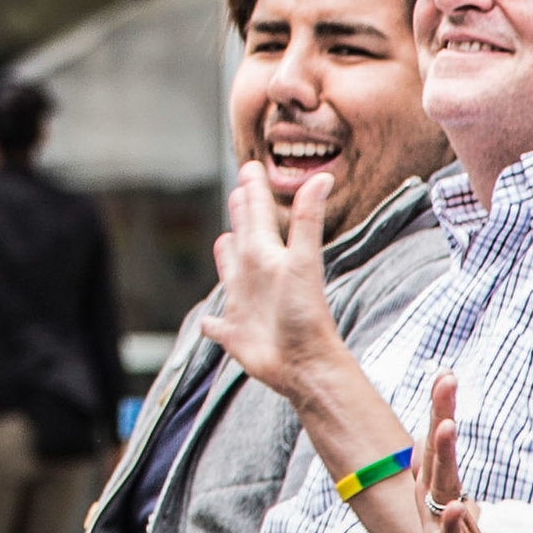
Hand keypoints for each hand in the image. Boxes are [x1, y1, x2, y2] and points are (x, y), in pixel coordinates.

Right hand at [201, 162, 344, 404]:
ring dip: (225, 258)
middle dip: (241, 215)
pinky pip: (218, 326)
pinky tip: (208, 323)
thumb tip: (324, 178)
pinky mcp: (235, 335)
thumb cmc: (305, 314)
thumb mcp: (303, 261)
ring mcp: (246, 306)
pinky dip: (211, 324)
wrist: (305, 365)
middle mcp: (256, 277)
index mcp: (268, 256)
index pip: (259, 215)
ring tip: (223, 240)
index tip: (250, 168)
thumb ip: (307, 219)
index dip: (254, 191)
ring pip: (231, 274)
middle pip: (245, 237)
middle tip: (238, 191)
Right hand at [419, 372, 530, 532]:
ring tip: (445, 427)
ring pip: (439, 491)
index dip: (439, 411)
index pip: (437, 448)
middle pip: (435, 458)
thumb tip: (435, 444)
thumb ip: (446, 479)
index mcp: (440, 496)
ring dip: (440, 460)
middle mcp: (434, 511)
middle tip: (445, 381)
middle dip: (439, 417)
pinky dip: (452, 524)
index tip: (445, 375)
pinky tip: (457, 506)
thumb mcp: (460, 515)